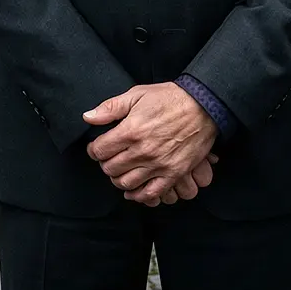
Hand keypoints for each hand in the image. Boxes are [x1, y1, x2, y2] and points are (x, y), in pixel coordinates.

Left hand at [84, 83, 217, 205]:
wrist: (202, 106)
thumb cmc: (169, 98)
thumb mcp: (137, 94)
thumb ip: (110, 107)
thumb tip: (88, 117)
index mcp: (131, 131)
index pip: (100, 150)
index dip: (94, 150)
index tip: (96, 148)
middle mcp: (143, 151)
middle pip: (111, 169)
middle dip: (105, 164)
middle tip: (108, 158)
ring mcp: (159, 165)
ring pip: (127, 183)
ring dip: (118, 179)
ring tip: (119, 171)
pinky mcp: (173, 173)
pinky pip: (151, 193)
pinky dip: (138, 195)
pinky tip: (133, 190)